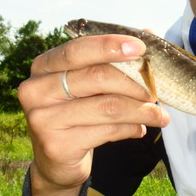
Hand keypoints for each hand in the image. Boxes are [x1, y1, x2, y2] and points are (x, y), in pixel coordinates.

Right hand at [18, 34, 169, 195]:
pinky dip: (131, 129)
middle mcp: (36, 90)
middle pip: (97, 77)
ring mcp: (43, 119)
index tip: (139, 48)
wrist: (56, 162)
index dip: (109, 46)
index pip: (77, 49)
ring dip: (141, 110)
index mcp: (43, 66)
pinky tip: (140, 129)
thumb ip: (112, 60)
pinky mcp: (57, 145)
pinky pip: (107, 132)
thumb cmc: (77, 114)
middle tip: (156, 90)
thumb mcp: (88, 84)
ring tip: (159, 114)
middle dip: (134, 83)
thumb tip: (150, 33)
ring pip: (107, 107)